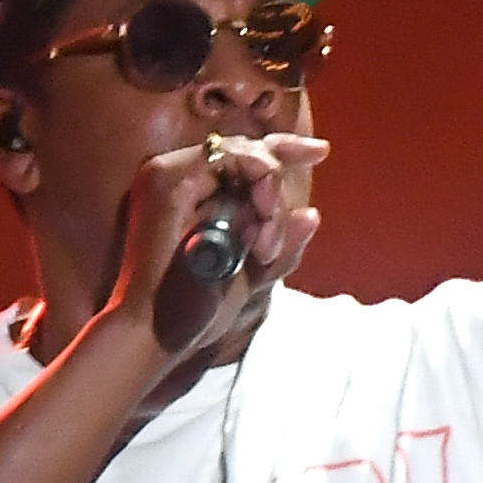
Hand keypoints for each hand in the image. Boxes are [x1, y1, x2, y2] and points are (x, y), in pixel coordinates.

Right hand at [105, 131, 331, 356]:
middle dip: (278, 191)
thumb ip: (282, 247)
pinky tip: (258, 220)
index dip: (285, 149)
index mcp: (193, 194)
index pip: (245, 156)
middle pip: (251, 150)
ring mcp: (170, 173)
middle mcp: (179, 176)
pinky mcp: (170, 180)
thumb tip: (312, 214)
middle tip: (269, 245)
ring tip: (262, 246)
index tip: (322, 151)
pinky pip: (231, 157)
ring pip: (246, 153)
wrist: (159, 334)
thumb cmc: (198, 311)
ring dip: (269, 196)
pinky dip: (257, 184)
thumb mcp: (253, 275)